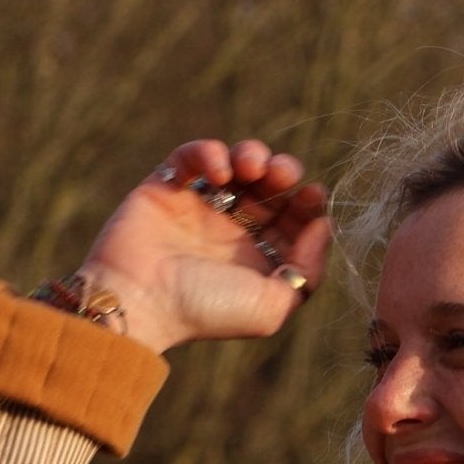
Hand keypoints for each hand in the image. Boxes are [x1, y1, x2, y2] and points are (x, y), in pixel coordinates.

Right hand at [74, 137, 332, 355]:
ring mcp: (199, 208)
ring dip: (252, 154)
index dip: (308, 204)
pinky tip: (218, 171)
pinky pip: (192, 156)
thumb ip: (308, 271)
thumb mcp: (272, 306)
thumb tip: (324, 226)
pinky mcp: (167, 188)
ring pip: (236, 166)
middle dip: (284, 172)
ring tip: (251, 166)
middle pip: (270, 189)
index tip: (312, 195)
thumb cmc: (206, 310)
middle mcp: (231, 233)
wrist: (140, 300)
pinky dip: (209, 152)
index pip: (293, 222)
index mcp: (258, 260)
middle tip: (284, 174)